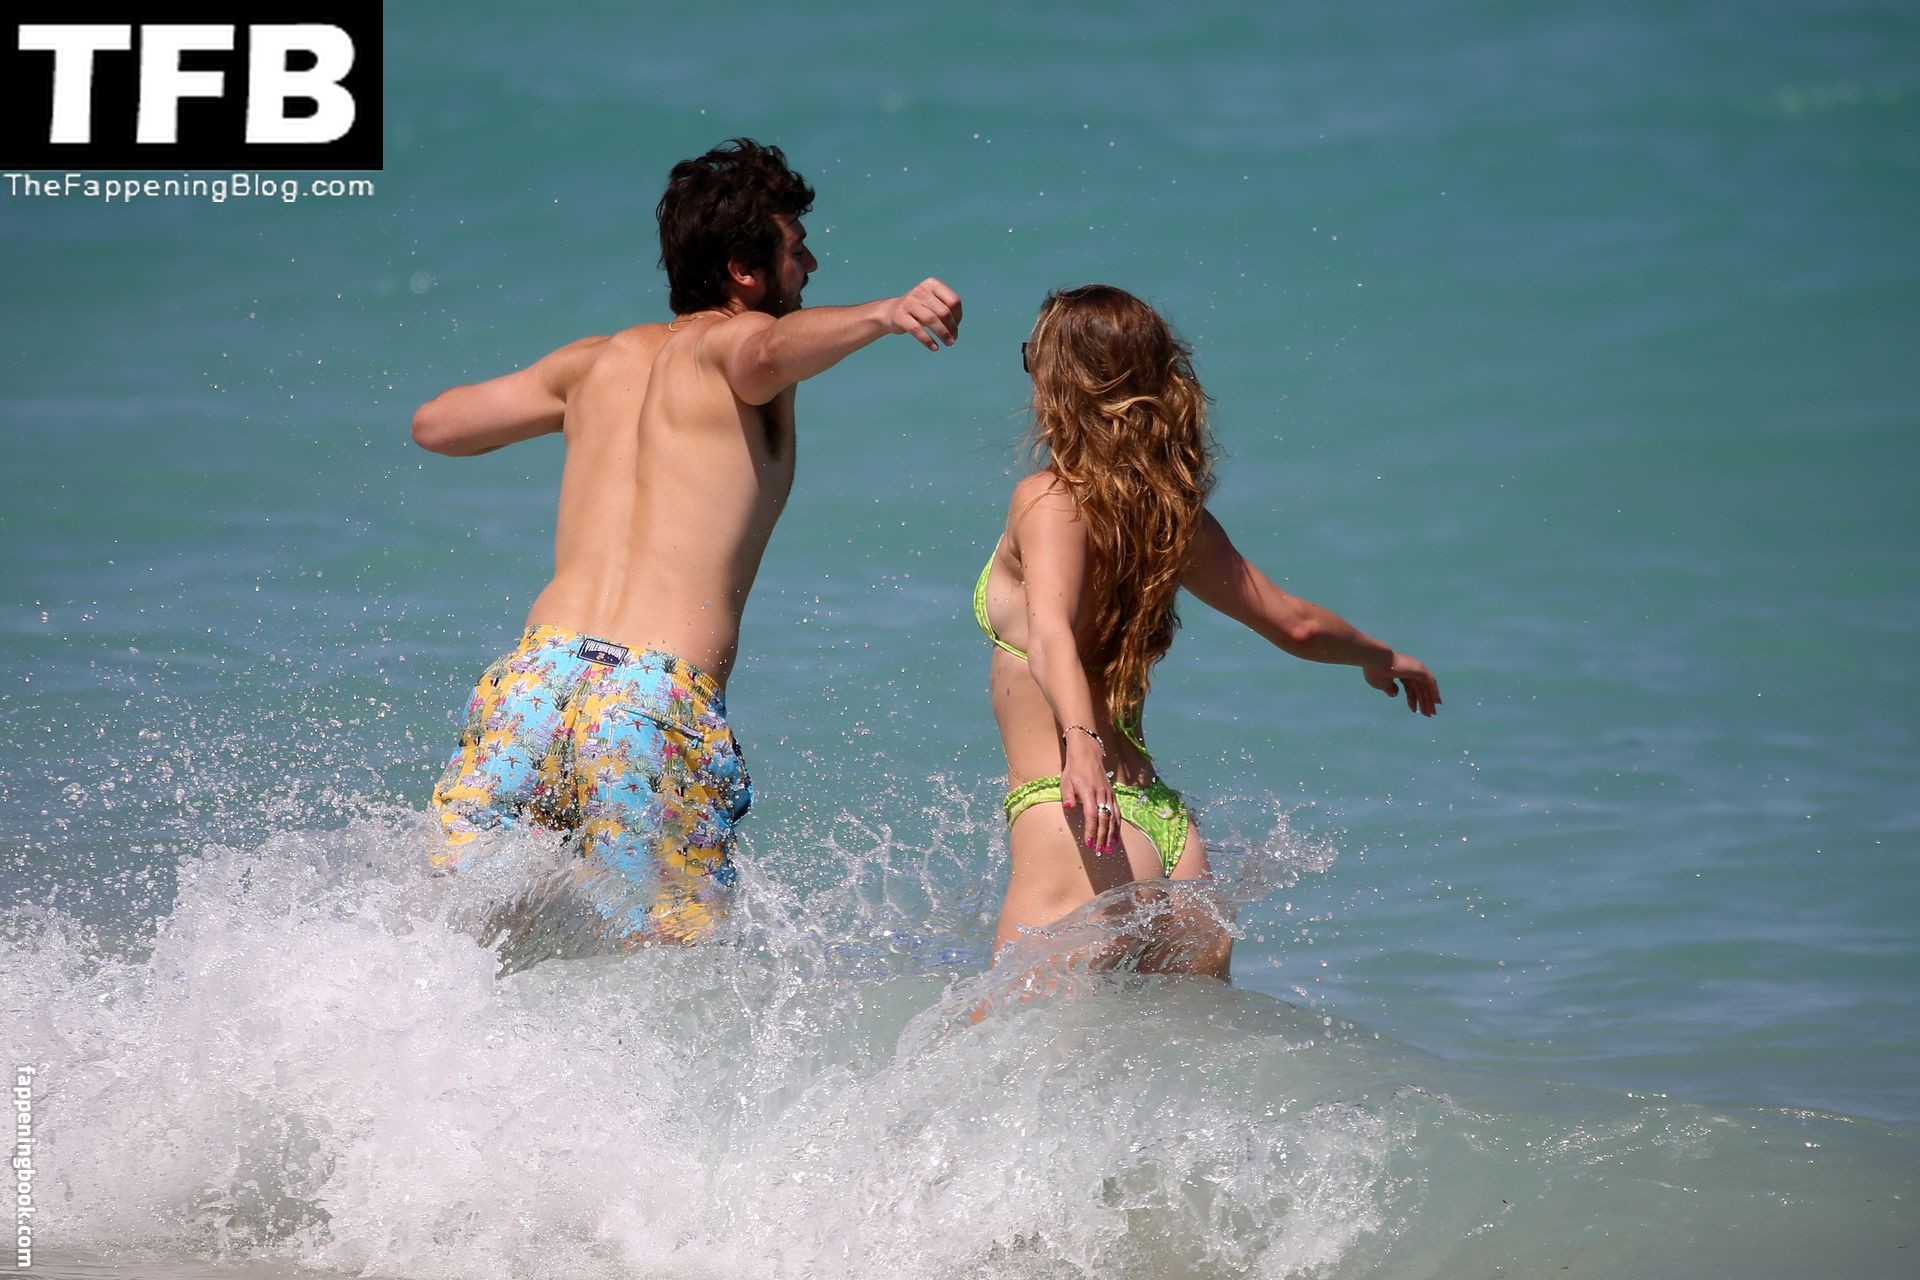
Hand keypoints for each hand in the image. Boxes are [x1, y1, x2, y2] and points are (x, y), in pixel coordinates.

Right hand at [886, 278, 961, 349]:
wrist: (890, 312)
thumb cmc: (918, 310)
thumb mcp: (932, 304)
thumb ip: (946, 312)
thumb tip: (955, 332)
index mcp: (932, 284)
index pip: (953, 301)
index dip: (958, 316)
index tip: (956, 328)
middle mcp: (920, 290)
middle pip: (943, 312)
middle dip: (951, 328)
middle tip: (953, 340)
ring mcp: (909, 302)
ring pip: (931, 320)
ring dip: (943, 335)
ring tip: (948, 344)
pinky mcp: (899, 315)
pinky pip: (917, 330)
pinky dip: (928, 341)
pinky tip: (934, 347)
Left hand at [1057, 731, 1118, 854]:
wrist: (1087, 754)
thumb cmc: (1074, 770)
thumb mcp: (1065, 781)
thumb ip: (1068, 796)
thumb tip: (1068, 808)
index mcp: (1089, 792)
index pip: (1092, 815)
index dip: (1091, 830)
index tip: (1088, 843)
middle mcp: (1101, 795)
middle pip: (1104, 819)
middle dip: (1101, 837)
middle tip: (1098, 852)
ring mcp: (1109, 795)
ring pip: (1113, 818)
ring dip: (1111, 835)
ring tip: (1108, 849)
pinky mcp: (1112, 796)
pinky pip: (1117, 813)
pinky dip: (1117, 826)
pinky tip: (1115, 838)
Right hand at [1364, 652, 1440, 715]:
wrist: (1376, 661)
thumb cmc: (1376, 672)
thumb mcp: (1382, 684)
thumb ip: (1390, 689)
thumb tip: (1396, 694)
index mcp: (1401, 673)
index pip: (1410, 688)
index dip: (1413, 699)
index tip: (1415, 710)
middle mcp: (1410, 670)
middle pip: (1419, 689)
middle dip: (1423, 702)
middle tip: (1427, 715)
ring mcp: (1416, 669)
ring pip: (1426, 687)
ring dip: (1429, 700)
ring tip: (1431, 713)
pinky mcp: (1420, 670)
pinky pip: (1430, 683)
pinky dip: (1434, 692)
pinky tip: (1436, 702)